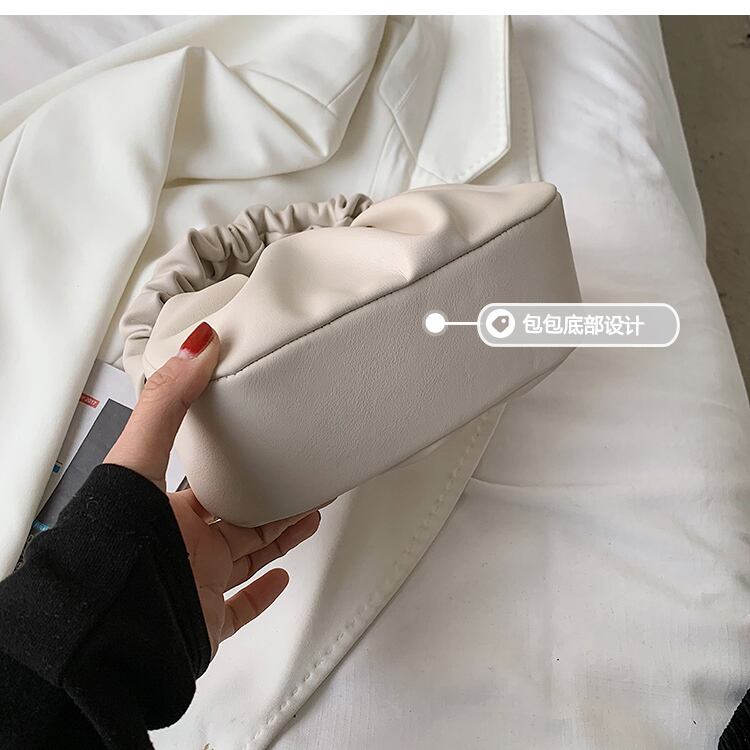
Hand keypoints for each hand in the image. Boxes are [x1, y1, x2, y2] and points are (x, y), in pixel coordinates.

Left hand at [104, 322, 320, 655]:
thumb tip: (196, 346)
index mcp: (165, 510)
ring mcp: (196, 584)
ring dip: (282, 536)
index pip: (208, 482)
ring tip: (310, 514)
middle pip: (238, 517)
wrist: (114, 631)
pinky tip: (283, 578)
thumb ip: (169, 402)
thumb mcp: (140, 459)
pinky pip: (241, 608)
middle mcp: (182, 546)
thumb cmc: (118, 547)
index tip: (265, 446)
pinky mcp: (206, 621)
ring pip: (249, 556)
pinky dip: (265, 594)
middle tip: (303, 480)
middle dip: (274, 498)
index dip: (239, 465)